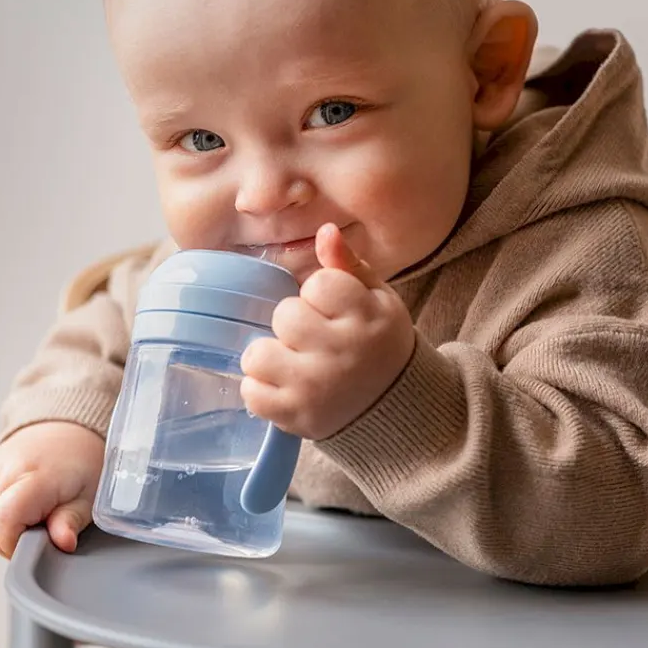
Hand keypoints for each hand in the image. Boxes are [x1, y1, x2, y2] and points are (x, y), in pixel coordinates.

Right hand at [0, 420, 105, 558]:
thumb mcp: (89, 495)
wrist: (68, 429)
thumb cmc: (82, 462)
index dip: (20, 544)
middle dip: (17, 542)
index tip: (42, 540)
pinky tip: (24, 510)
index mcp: (33, 475)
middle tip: (45, 528)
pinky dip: (1, 521)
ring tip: (37, 516)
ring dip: (8, 532)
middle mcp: (4, 471)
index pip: (5, 521)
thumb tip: (63, 543)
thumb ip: (71, 521)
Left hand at [240, 223, 415, 440]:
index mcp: (366, 318)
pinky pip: (251, 392)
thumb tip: (324, 230)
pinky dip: (261, 388)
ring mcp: (315, 388)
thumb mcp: (378, 300)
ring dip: (270, 355)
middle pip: (284, 315)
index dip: (320, 294)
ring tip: (293, 361)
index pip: (318, 284)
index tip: (334, 309)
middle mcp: (341, 352)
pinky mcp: (295, 417)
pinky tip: (284, 385)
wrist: (396, 408)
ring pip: (257, 355)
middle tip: (313, 337)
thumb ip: (348, 265)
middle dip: (294, 322)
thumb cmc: (381, 343)